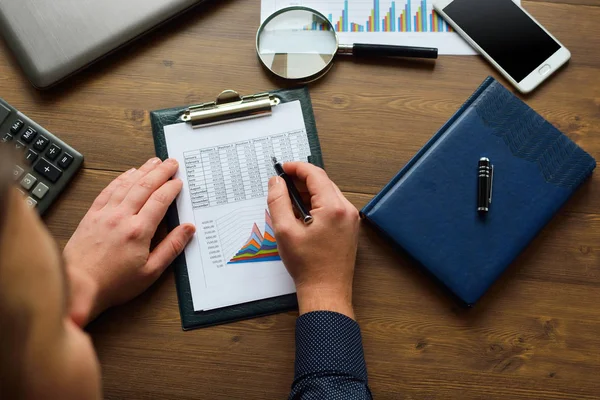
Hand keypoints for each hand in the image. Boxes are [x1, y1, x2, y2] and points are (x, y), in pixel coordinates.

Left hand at [63, 157, 195, 324]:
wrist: (78, 287)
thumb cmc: (113, 284)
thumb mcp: (150, 272)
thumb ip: (171, 248)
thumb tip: (188, 229)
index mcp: (139, 231)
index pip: (160, 200)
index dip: (171, 188)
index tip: (179, 181)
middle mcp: (122, 217)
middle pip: (145, 186)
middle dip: (160, 172)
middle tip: (171, 163)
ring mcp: (105, 214)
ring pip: (127, 184)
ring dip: (142, 171)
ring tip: (154, 162)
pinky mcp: (91, 216)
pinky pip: (108, 191)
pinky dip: (120, 179)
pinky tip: (128, 174)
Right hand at [267, 162, 359, 318]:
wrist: (326, 291)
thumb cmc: (308, 266)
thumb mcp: (284, 230)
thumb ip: (278, 201)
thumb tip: (276, 182)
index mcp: (333, 207)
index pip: (315, 175)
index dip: (296, 168)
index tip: (282, 168)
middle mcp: (347, 210)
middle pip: (323, 183)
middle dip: (301, 181)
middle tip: (281, 186)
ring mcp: (351, 219)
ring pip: (328, 194)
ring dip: (308, 194)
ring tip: (288, 203)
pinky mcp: (350, 228)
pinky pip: (332, 207)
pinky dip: (316, 205)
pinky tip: (301, 216)